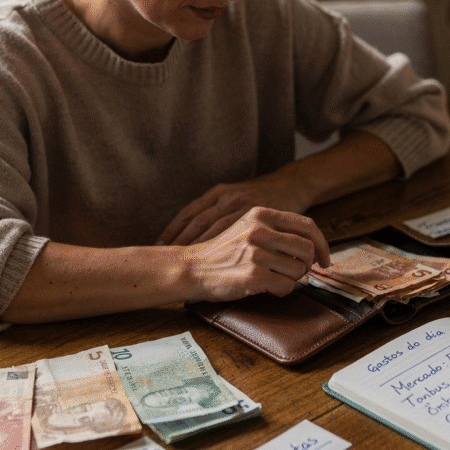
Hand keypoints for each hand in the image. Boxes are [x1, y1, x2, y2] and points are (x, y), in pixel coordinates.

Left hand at [156, 177, 305, 245]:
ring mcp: (242, 205)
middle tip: (165, 258)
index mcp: (218, 192)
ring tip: (185, 264)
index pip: (188, 213)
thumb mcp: (235, 196)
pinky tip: (217, 260)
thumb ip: (218, 211)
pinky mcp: (258, 213)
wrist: (291, 185)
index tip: (158, 245)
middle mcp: (227, 197)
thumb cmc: (261, 195)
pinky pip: (238, 234)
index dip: (172, 229)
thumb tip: (196, 233)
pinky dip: (225, 247)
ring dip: (198, 246)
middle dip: (179, 240)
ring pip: (213, 228)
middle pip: (196, 221)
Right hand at [180, 207, 330, 302]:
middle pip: (307, 249)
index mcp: (261, 214)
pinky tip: (265, 287)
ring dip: (290, 279)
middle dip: (306, 265)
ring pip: (298, 270)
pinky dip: (280, 291)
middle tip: (295, 272)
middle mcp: (260, 230)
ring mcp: (257, 253)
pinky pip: (286, 287)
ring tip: (272, 278)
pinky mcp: (254, 275)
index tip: (324, 260)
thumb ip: (275, 230)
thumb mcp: (247, 228)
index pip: (307, 225)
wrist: (192, 268)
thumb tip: (311, 246)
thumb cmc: (223, 252)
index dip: (322, 244)